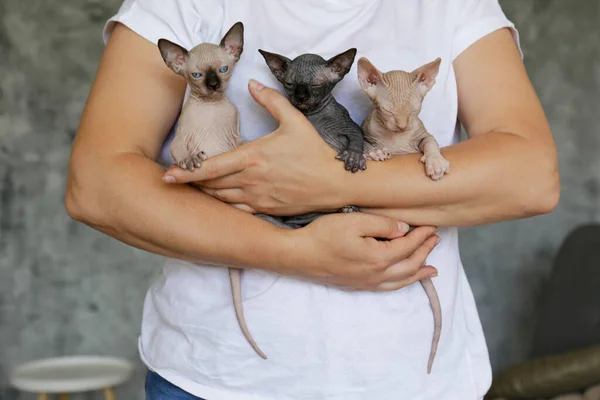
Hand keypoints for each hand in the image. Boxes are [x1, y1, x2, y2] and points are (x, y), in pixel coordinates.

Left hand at [162, 79, 348, 215]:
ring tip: (195, 188)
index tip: (167, 175)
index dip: (186, 173)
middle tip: (178, 179)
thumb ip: (270, 100)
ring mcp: (257, 198)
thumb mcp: (294, 120)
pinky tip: (219, 201)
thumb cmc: (314, 151)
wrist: (336, 182)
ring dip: (206, 194)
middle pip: (211, 186)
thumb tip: (252, 84)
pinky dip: (224, 206)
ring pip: (221, 199)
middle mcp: (251, 180)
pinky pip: (236, 210)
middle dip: (192, 183)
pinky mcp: (265, 210)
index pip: (211, 167)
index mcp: (252, 157)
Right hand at [283, 212, 438, 290]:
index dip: (422, 235)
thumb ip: (383, 225)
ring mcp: (366, 282)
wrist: (297, 255)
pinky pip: (387, 288)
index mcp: (379, 257)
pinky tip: (403, 280)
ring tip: (433, 269)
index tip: (432, 225)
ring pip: (401, 281)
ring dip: (419, 272)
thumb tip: (403, 229)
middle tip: (436, 239)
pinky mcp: (356, 285)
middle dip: (425, 251)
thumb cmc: (323, 235)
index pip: (408, 246)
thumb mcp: (355, 221)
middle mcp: (376, 275)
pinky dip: (402, 283)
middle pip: (409, 265)